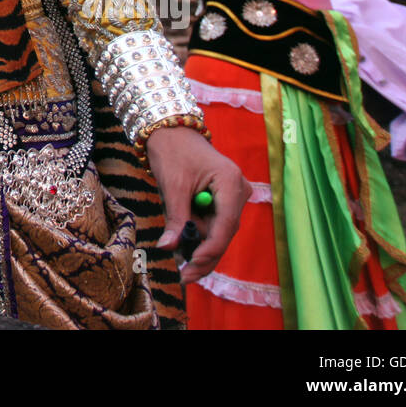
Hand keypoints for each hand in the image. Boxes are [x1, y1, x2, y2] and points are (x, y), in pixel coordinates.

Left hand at [145, 124, 249, 283]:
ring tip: (180, 261)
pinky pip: (215, 223)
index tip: (191, 266)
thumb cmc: (172, 152)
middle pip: (225, 233)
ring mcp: (234, 195)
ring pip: (219, 231)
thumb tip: (168, 248)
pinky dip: (200, 234)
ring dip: (200, 245)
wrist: (170, 131)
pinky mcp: (225, 198)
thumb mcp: (172, 186)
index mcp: (230, 181)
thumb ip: (175, 219)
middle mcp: (238, 190)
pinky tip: (186, 247)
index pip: (225, 225)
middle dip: (204, 254)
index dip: (209, 249)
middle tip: (184, 275)